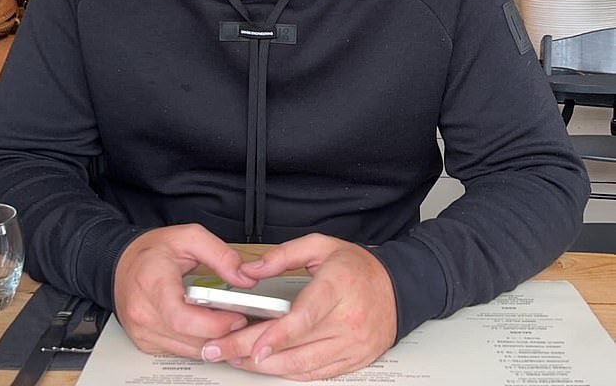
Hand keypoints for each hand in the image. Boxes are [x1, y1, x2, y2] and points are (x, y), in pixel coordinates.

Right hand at [113, 223, 255, 357]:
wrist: (122, 262)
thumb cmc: (153, 250)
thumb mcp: (190, 237)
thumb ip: (221, 255)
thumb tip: (244, 277)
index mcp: (153, 283)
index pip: (182, 318)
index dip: (214, 324)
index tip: (237, 317)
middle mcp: (144, 313)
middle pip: (190, 339)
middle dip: (222, 334)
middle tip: (242, 320)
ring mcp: (142, 331)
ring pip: (187, 351)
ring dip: (213, 342)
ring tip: (230, 324)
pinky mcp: (145, 343)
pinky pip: (179, 351)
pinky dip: (198, 343)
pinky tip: (210, 329)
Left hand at [200, 234, 396, 380]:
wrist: (397, 288)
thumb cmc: (357, 266)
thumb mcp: (320, 246)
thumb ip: (283, 256)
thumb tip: (250, 270)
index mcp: (339, 286)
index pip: (307, 316)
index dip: (279, 335)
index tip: (254, 346)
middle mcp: (348, 320)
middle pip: (296, 345)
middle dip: (252, 351)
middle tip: (221, 350)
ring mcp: (352, 345)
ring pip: (302, 366)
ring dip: (265, 367)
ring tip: (235, 358)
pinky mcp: (353, 361)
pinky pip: (316, 374)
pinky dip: (288, 373)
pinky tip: (267, 366)